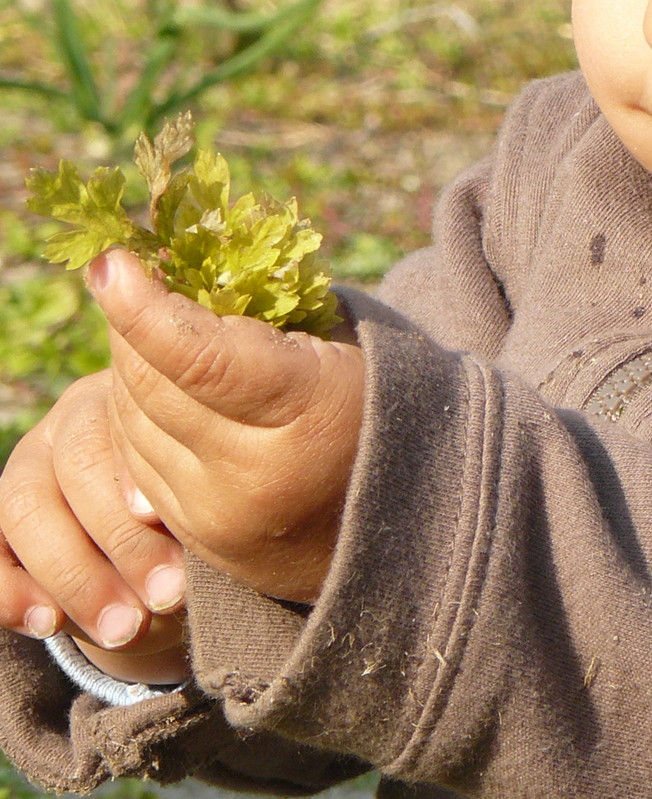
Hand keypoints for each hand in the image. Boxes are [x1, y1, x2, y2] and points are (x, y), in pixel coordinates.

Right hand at [0, 369, 189, 683]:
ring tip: (122, 630)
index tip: (183, 540)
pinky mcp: (2, 520)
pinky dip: (12, 592)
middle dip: (124, 541)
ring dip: (73, 575)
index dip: (147, 488)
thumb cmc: (206, 519)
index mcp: (138, 401)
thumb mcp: (212, 511)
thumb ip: (201, 516)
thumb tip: (192, 549)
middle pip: (77, 463)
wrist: (168, 559)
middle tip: (167, 597)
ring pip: (24, 504)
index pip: (128, 429)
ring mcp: (31, 464)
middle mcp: (76, 418)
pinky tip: (47, 624)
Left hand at [88, 248, 363, 603]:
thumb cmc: (369, 402)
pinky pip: (132, 462)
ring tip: (150, 332)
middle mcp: (254, 475)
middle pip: (150, 387)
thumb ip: (255, 312)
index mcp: (310, 413)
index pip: (200, 358)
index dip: (143, 307)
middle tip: (127, 278)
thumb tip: (164, 261)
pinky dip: (134, 417)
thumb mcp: (333, 343)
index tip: (111, 261)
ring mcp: (217, 516)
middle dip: (126, 325)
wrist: (395, 522)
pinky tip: (156, 387)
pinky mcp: (193, 537)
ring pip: (129, 425)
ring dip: (128, 370)